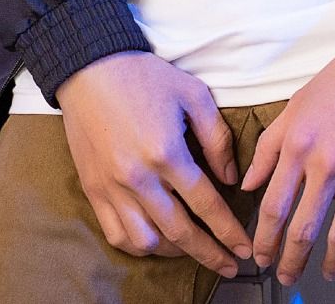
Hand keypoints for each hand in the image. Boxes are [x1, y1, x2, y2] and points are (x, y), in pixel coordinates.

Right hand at [54, 50, 252, 277]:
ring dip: (174, 252)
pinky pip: (115, 233)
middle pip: (180, 231)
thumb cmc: (145, 77)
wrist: (90, 69)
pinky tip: (155, 242)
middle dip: (209, 253)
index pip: (206, 204)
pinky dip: (138, 245)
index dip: (229, 231)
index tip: (244, 248)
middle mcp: (138, 178)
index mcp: (167, 153)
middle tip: (230, 266)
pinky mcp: (93, 190)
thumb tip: (231, 178)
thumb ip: (217, 139)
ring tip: (194, 249)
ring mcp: (112, 188)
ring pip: (146, 240)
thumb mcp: (194, 95)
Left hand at [241, 35, 334, 283]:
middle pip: (303, 231)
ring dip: (329, 264)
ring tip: (325, 274)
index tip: (260, 257)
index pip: (272, 208)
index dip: (263, 241)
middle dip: (290, 262)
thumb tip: (248, 185)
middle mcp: (327, 166)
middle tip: (286, 276)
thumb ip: (268, 148)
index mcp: (299, 147)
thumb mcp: (295, 107)